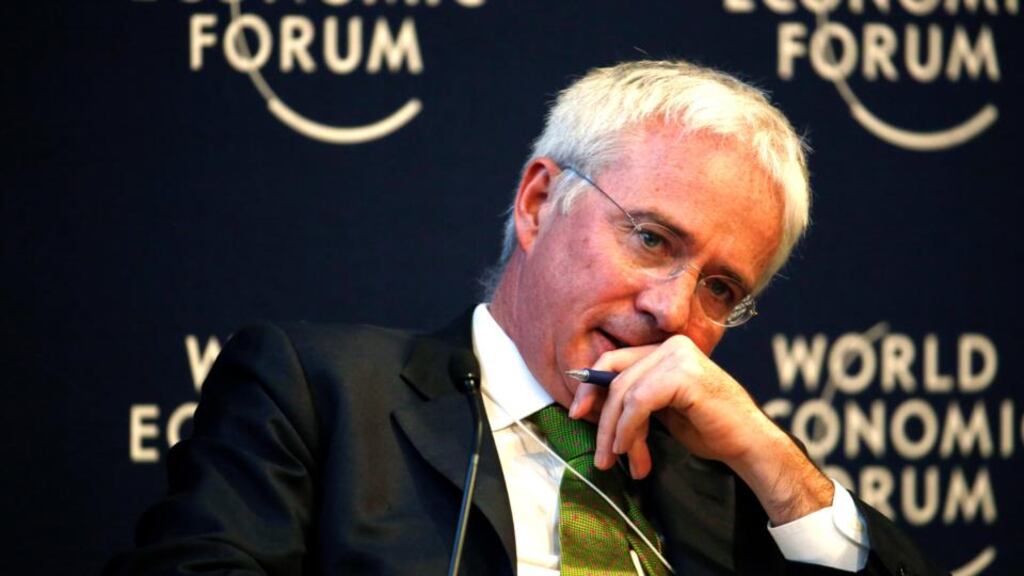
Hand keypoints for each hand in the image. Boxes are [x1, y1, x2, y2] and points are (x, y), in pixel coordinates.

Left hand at [570, 334, 833, 524]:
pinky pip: (638, 402)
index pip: (615, 360)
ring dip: (616, 433)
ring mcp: (679, 356)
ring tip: (617, 460)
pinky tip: (630, 450)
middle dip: (603, 421)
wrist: (749, 443)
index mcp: (666, 348)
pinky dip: (628, 429)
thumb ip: (633, 401)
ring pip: (624, 393)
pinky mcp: (683, 374)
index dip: (591, 386)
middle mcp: (672, 345)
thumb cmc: (709, 428)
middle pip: (616, 378)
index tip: (577, 413)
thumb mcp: (662, 410)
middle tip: (600, 455)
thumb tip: (589, 406)